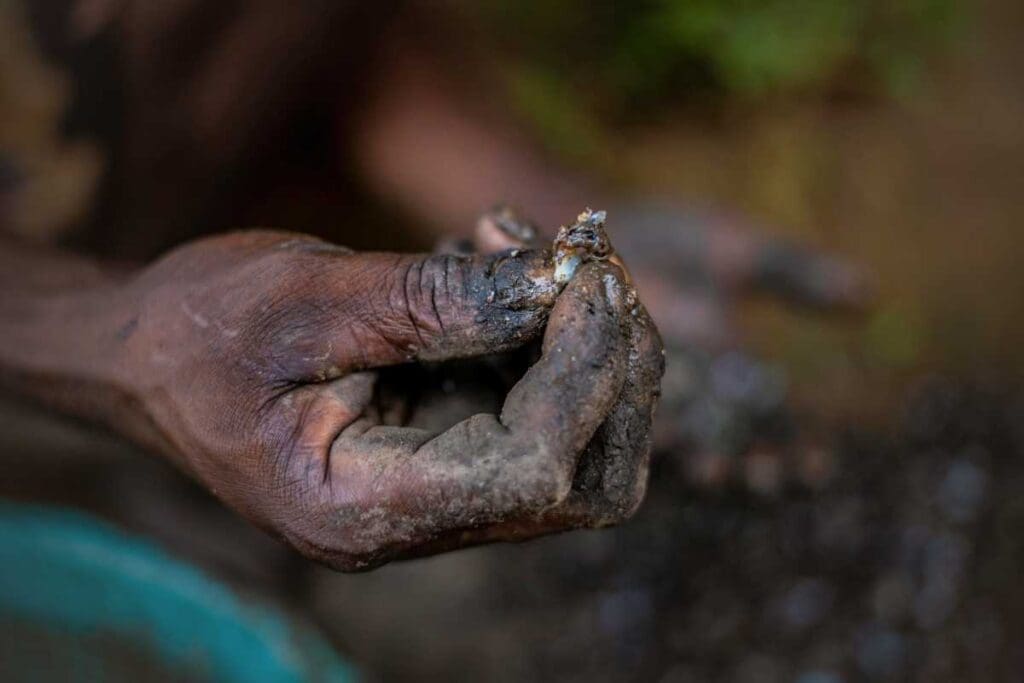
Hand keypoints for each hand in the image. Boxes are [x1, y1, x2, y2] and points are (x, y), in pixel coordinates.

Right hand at [105, 229, 661, 569]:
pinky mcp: (440, 448)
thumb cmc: (198, 329)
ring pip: (576, 444)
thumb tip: (559, 285)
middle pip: (586, 480)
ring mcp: (432, 491)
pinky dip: (535, 332)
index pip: (538, 470)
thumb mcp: (309, 295)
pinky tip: (486, 257)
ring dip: (578, 337)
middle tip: (586, 262)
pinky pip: (528, 403)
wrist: (142, 355)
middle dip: (610, 366)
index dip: (584, 371)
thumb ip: (436, 300)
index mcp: (364, 509)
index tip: (583, 273)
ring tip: (514, 240)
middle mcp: (411, 521)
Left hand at [608, 203, 872, 487]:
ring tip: (718, 472)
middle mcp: (695, 401)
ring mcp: (648, 401)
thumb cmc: (671, 241)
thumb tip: (869, 297)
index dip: (799, 452)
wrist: (590, 236)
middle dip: (755, 471)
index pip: (776, 427)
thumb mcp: (742, 252)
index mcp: (735, 378)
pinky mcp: (605, 395)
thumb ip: (798, 275)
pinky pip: (626, 425)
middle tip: (770, 479)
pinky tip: (658, 442)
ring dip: (703, 465)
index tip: (821, 466)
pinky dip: (643, 433)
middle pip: (736, 451)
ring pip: (686, 449)